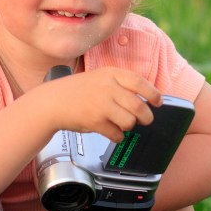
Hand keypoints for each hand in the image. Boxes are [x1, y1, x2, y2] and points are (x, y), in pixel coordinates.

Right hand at [44, 67, 162, 142]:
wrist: (53, 102)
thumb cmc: (79, 91)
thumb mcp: (100, 78)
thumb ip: (120, 84)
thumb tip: (145, 100)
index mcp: (111, 74)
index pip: (140, 82)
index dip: (153, 94)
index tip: (158, 102)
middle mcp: (107, 87)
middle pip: (139, 106)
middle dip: (146, 117)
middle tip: (145, 120)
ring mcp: (101, 104)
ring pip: (130, 122)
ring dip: (129, 126)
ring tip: (121, 124)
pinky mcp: (95, 121)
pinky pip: (117, 134)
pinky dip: (117, 136)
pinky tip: (110, 131)